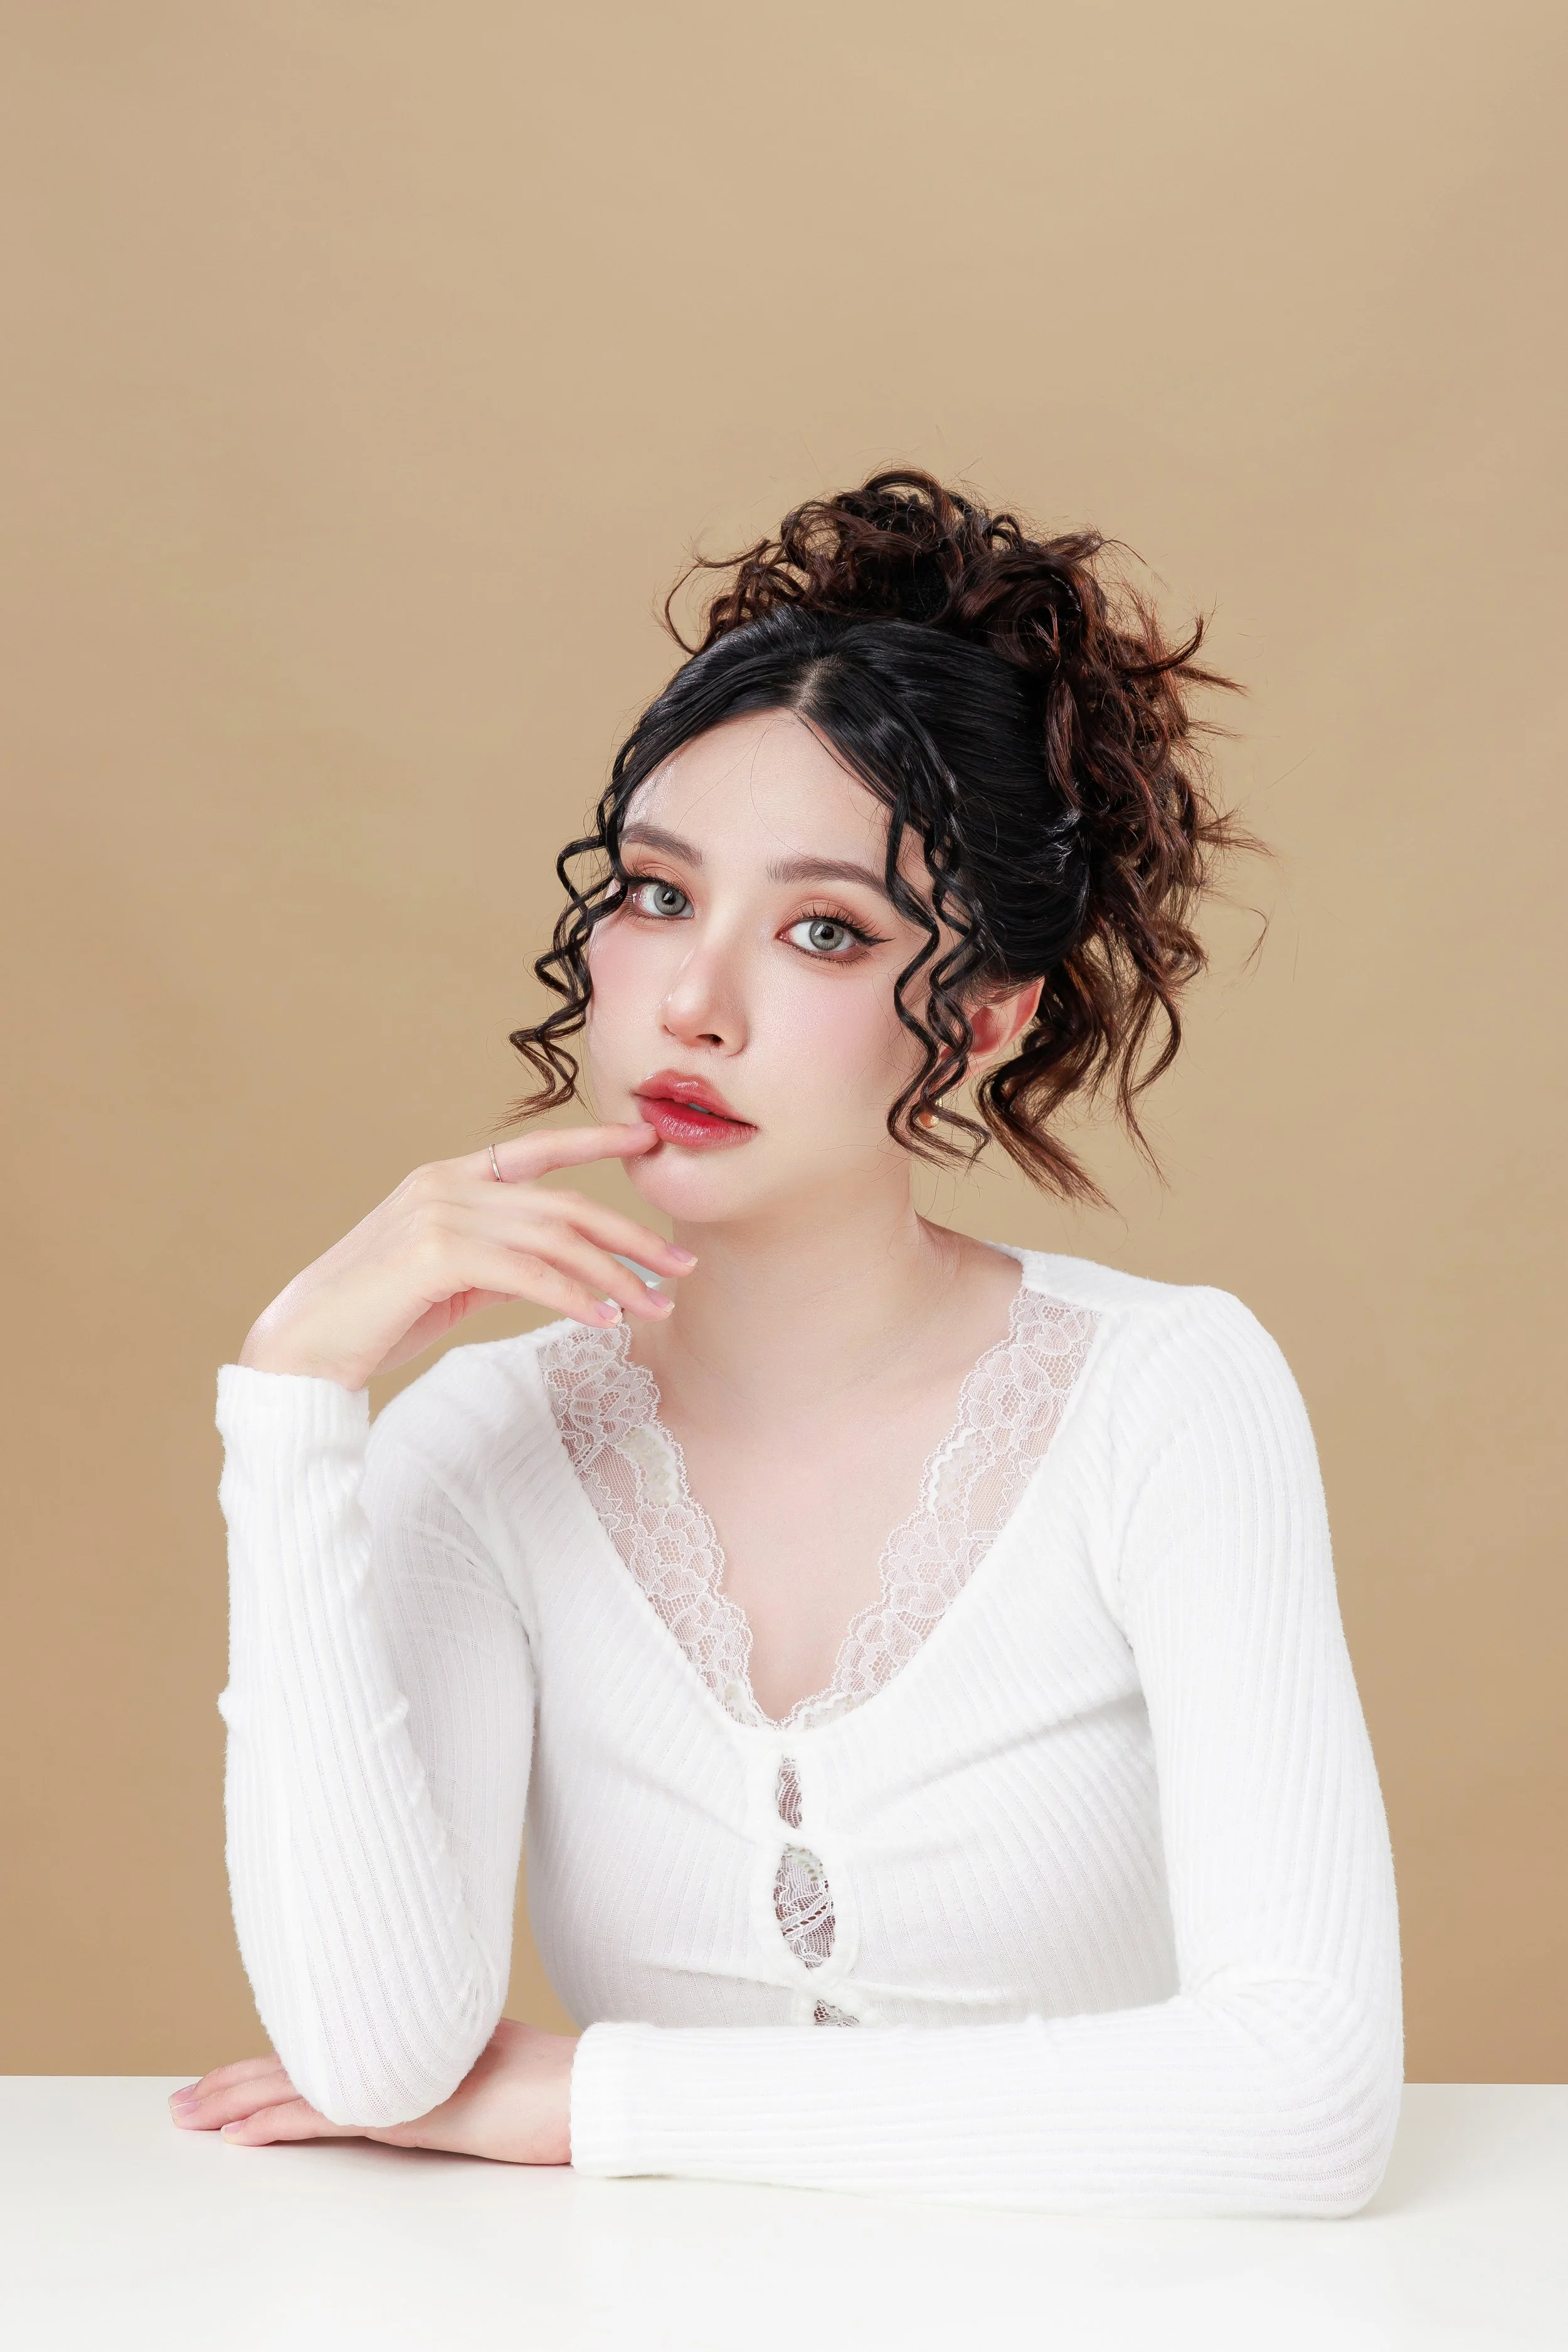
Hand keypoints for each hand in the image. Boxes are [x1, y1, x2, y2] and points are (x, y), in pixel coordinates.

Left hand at [167, 2017, 575, 2162]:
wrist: (581, 2089)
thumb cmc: (543, 2083)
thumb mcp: (479, 2069)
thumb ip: (435, 2070)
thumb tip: (410, 2085)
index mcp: (404, 2047)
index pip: (319, 2055)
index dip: (265, 2065)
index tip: (222, 2080)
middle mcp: (392, 2057)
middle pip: (295, 2066)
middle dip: (231, 2083)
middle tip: (181, 2101)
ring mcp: (396, 2080)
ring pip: (299, 2087)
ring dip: (236, 2102)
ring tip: (191, 2115)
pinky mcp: (404, 2110)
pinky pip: (326, 2117)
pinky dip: (277, 2123)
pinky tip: (241, 2134)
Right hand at [238, 1122, 694, 1389]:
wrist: (303, 1348)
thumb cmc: (376, 1317)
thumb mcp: (449, 1276)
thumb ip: (498, 1257)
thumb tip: (557, 1267)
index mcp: (448, 1178)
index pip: (537, 1149)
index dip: (595, 1142)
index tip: (647, 1142)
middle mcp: (447, 1184)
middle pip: (563, 1202)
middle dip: (629, 1233)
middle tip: (680, 1262)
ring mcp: (439, 1215)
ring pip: (554, 1238)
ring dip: (614, 1274)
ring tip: (656, 1304)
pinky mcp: (435, 1255)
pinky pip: (527, 1273)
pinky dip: (574, 1296)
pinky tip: (605, 1318)